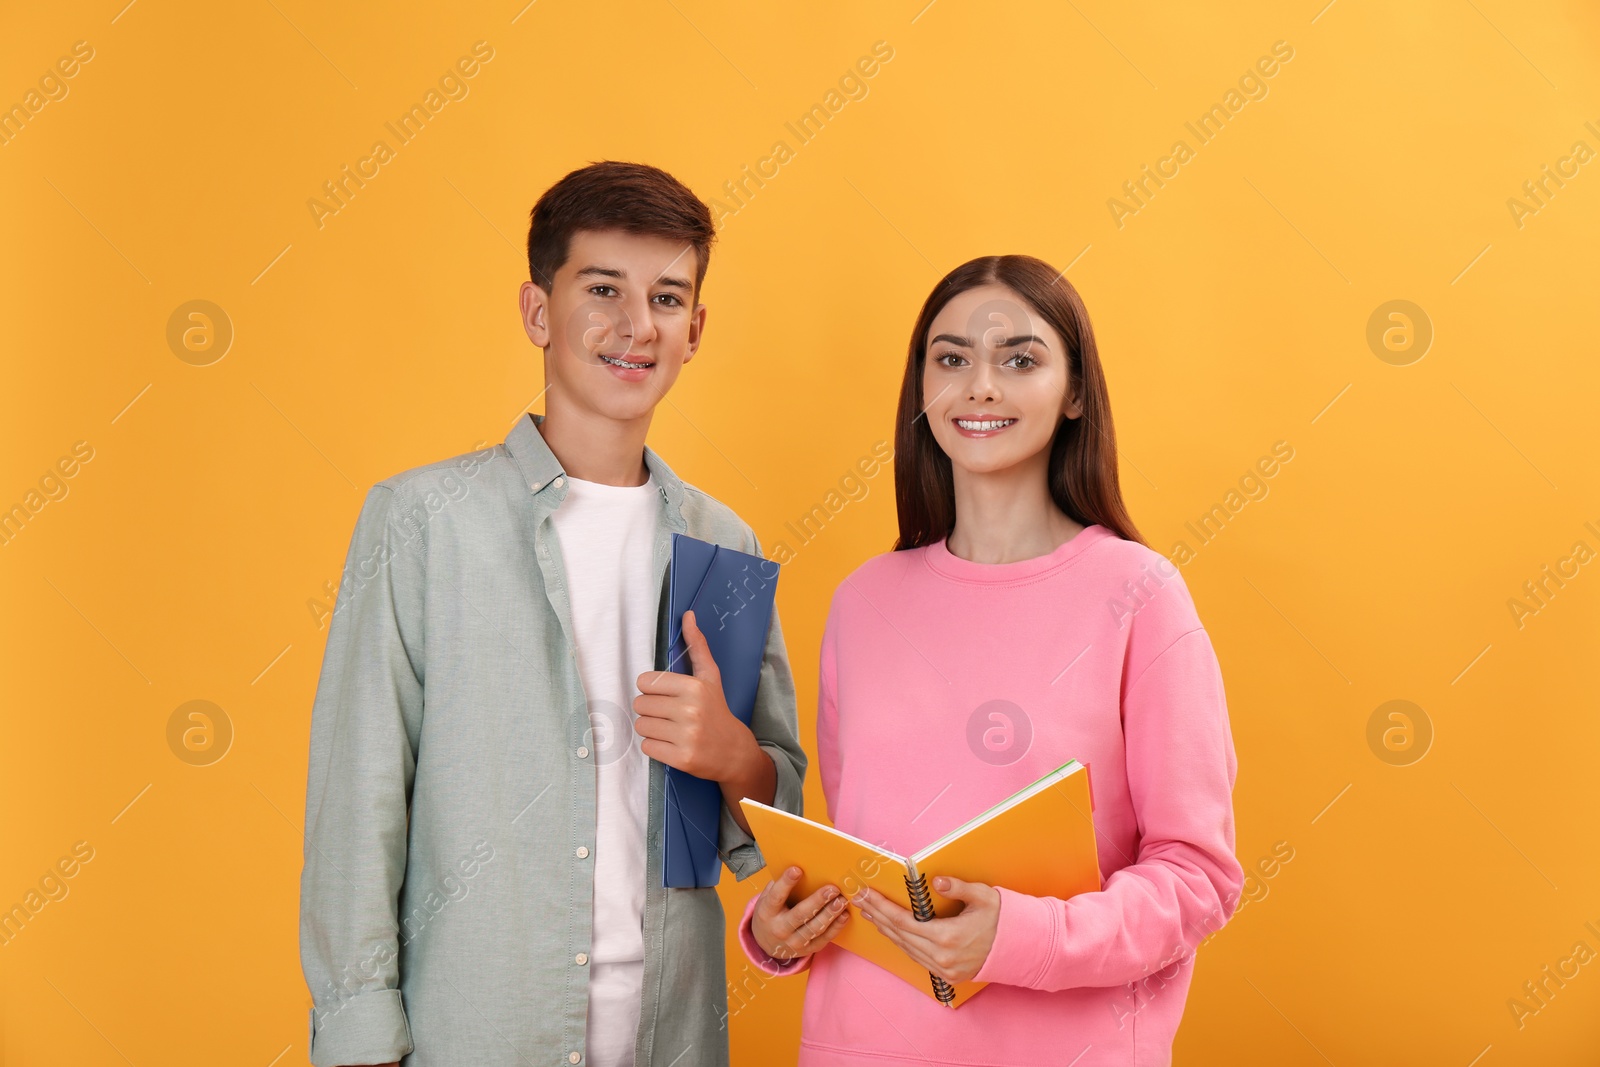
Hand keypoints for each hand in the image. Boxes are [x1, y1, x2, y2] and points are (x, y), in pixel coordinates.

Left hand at [634, 609, 759, 782]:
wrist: (734, 752)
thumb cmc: (717, 710)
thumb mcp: (710, 677)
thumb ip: (696, 646)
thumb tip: (688, 615)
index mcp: (694, 687)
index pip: (645, 682)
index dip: (651, 690)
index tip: (666, 696)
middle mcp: (691, 710)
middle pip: (640, 705)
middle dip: (650, 710)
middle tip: (669, 714)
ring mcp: (687, 736)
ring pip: (641, 726)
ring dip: (651, 729)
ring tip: (670, 729)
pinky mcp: (682, 759)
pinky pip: (647, 747)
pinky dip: (655, 746)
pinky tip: (671, 744)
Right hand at [751, 865, 849, 962]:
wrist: (766, 944)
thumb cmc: (771, 913)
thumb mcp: (767, 899)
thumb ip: (779, 886)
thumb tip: (799, 866)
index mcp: (767, 912)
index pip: (776, 897)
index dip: (786, 883)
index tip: (797, 869)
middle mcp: (779, 929)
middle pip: (800, 915)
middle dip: (817, 901)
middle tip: (832, 889)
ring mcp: (793, 942)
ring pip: (814, 928)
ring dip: (830, 914)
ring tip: (841, 901)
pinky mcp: (807, 950)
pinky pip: (823, 939)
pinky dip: (835, 928)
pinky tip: (844, 916)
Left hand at [852, 876, 999, 983]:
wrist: (1020, 949)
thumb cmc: (1001, 919)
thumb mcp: (983, 897)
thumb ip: (958, 887)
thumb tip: (937, 881)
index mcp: (948, 936)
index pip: (903, 921)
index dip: (881, 907)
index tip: (865, 894)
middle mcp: (942, 957)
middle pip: (899, 935)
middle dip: (877, 915)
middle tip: (860, 899)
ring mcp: (944, 969)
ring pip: (906, 948)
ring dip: (887, 930)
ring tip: (872, 913)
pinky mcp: (947, 976)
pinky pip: (917, 957)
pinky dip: (902, 942)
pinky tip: (893, 931)